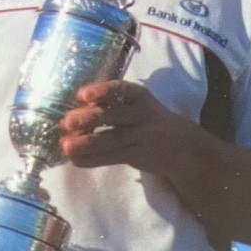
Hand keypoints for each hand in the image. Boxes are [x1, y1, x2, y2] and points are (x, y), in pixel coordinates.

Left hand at [59, 80, 213, 190]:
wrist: (183, 146)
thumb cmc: (149, 119)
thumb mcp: (136, 103)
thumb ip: (110, 104)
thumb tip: (72, 108)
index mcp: (138, 96)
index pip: (121, 90)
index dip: (102, 92)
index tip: (83, 95)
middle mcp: (142, 114)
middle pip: (115, 115)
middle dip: (90, 118)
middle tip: (67, 122)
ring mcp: (142, 136)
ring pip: (113, 139)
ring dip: (88, 143)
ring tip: (66, 146)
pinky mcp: (139, 155)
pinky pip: (114, 157)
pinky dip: (94, 160)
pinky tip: (76, 161)